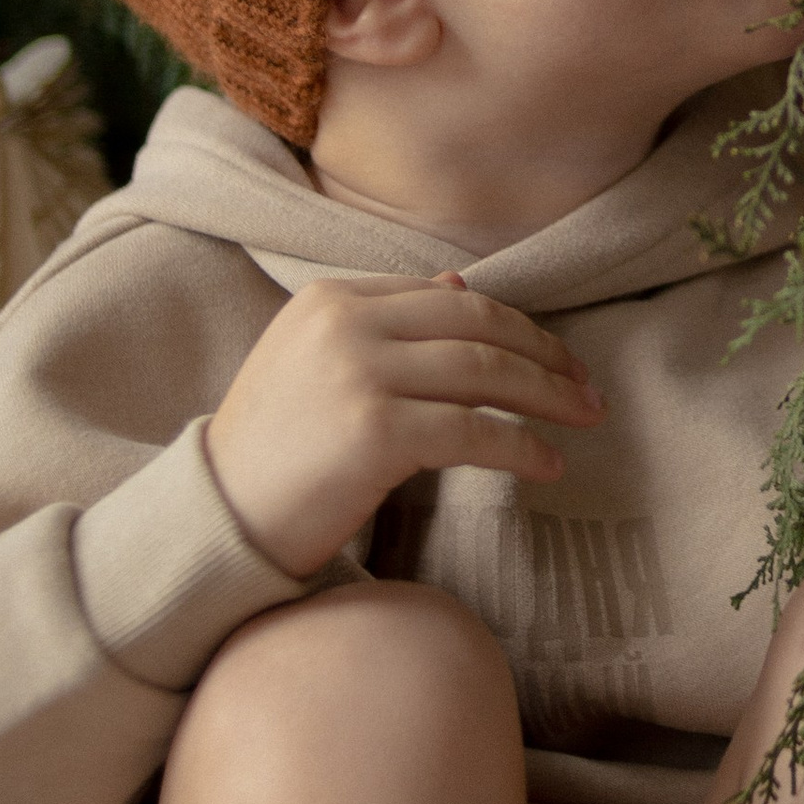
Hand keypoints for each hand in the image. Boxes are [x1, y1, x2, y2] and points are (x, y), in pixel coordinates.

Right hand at [205, 272, 603, 575]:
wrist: (215, 518)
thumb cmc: (274, 451)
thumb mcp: (317, 364)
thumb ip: (383, 320)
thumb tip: (459, 285)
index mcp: (330, 297)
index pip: (449, 300)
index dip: (515, 326)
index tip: (557, 357)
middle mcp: (343, 323)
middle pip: (476, 326)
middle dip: (544, 355)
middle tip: (588, 388)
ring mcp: (357, 373)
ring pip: (483, 373)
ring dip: (547, 397)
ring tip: (585, 419)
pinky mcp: (373, 430)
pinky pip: (472, 432)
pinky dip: (520, 448)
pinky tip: (548, 465)